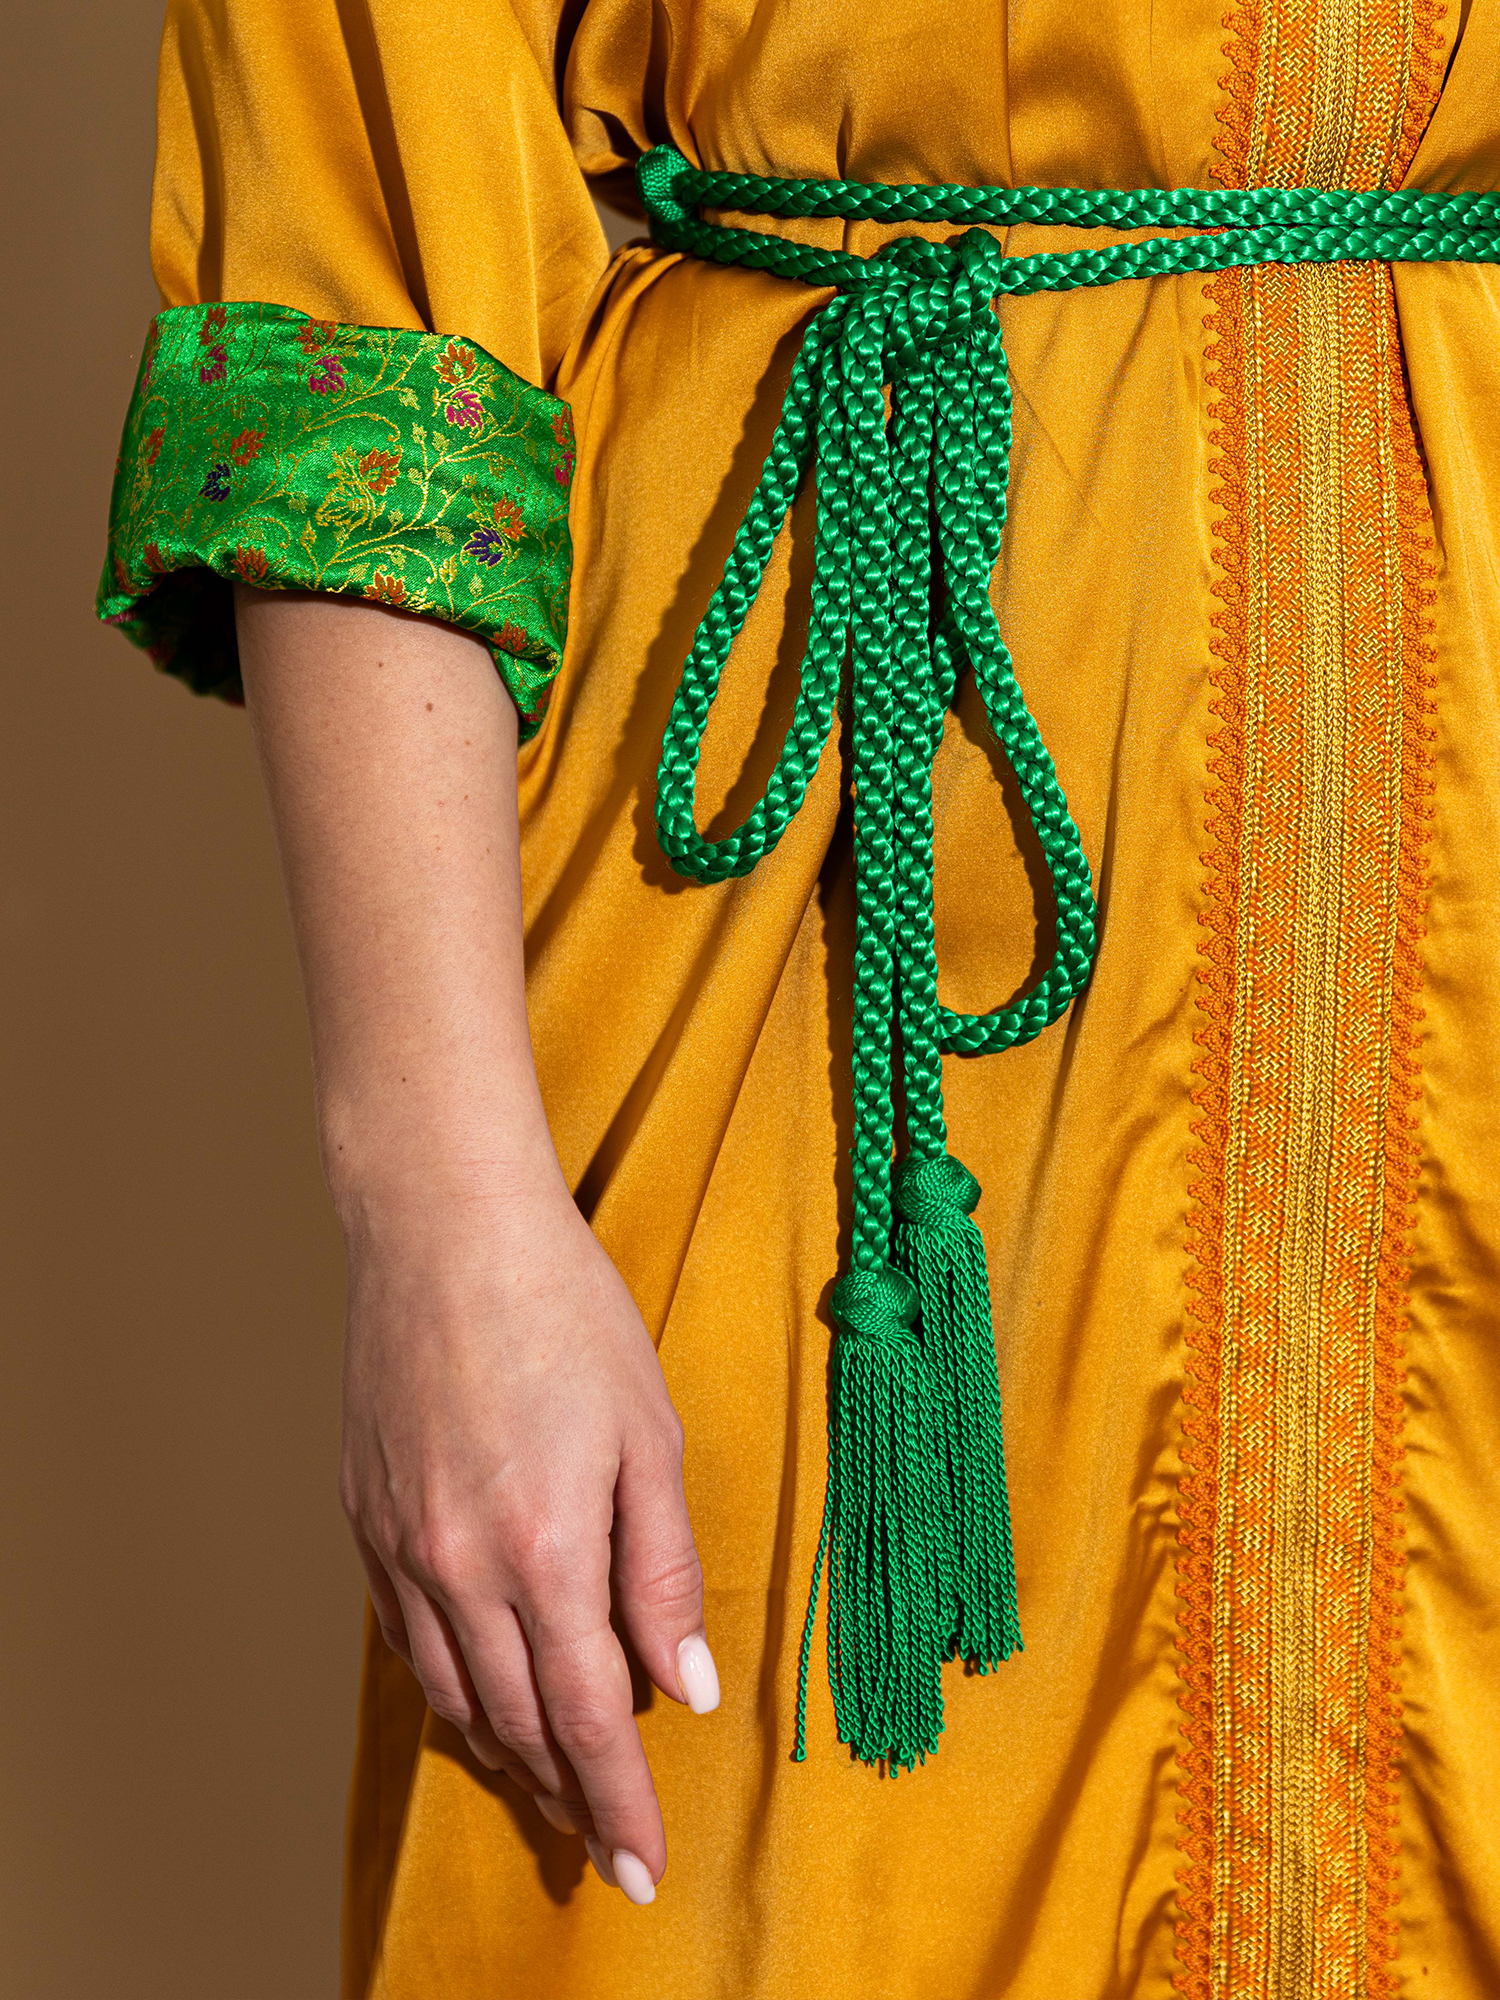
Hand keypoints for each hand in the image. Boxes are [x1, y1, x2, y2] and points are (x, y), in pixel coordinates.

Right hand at [338, 1160, 717, 1902]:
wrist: (444, 1230)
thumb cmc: (564, 1313)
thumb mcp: (648, 1435)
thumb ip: (662, 1569)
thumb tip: (686, 1685)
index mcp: (543, 1549)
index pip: (585, 1718)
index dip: (618, 1801)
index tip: (643, 1867)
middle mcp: (458, 1566)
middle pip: (514, 1722)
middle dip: (564, 1798)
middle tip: (599, 1847)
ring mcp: (399, 1544)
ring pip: (451, 1692)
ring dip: (503, 1754)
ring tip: (547, 1791)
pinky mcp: (365, 1516)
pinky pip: (405, 1638)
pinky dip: (447, 1687)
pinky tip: (475, 1698)